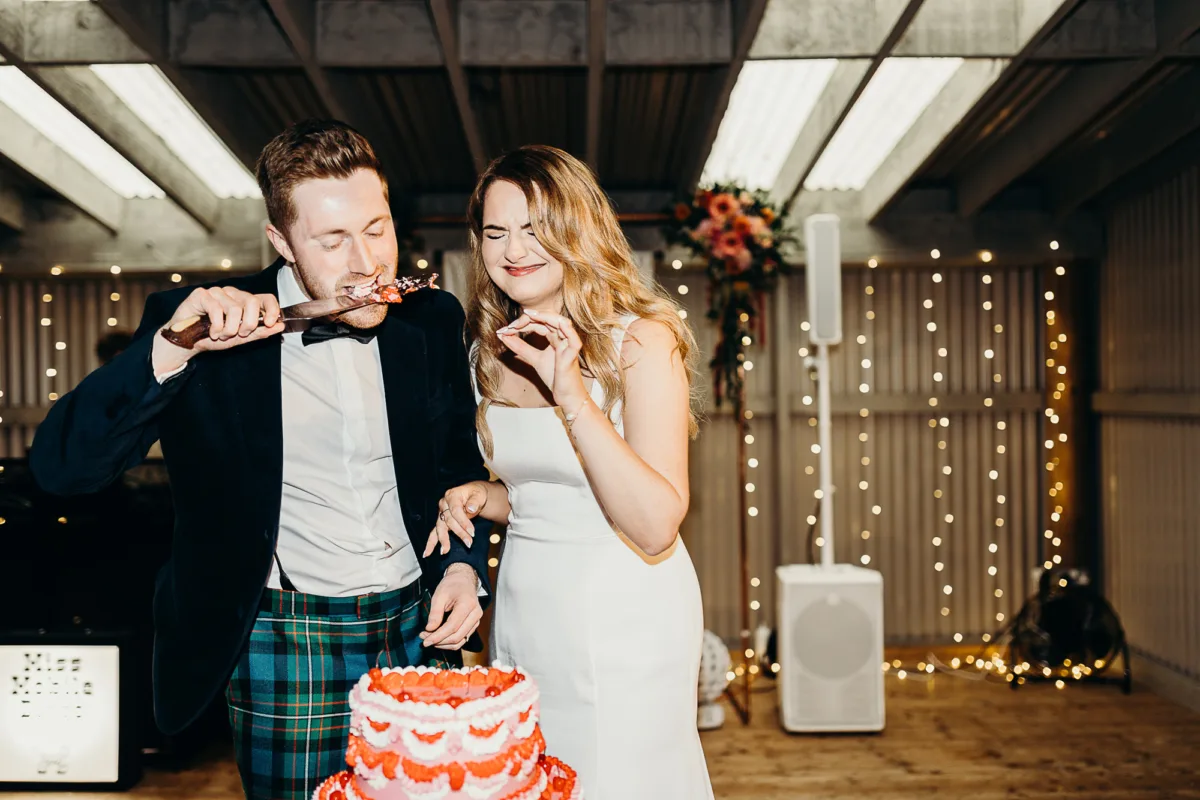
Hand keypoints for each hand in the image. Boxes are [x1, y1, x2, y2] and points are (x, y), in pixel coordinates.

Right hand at [152, 287, 284, 375]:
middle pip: (252, 302)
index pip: (266, 298)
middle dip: (249, 324)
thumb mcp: (240, 338)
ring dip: (229, 329)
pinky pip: (216, 309)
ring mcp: (217, 292)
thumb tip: (281, 326)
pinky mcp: (202, 294)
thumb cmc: (213, 337)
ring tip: (221, 335)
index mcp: (244, 301)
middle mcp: (232, 294)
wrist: (187, 342)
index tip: (271, 323)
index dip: (273, 310)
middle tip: (239, 335)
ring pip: (235, 309)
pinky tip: (212, 332)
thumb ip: (260, 332)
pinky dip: (216, 327)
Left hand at [420, 563, 481, 649]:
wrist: (463, 580)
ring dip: (444, 644)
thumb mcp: (439, 595)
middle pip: (457, 636)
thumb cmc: (452, 585)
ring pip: (461, 640)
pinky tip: (439, 639)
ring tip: (430, 639)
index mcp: (467, 604)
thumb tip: (429, 630)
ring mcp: (476, 620)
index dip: (438, 636)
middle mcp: (475, 614)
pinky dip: (450, 642)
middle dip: (439, 641)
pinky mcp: (474, 625)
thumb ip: (435, 613)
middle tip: (424, 639)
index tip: (425, 641)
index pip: (452, 626)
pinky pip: (463, 638)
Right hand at [424, 481, 487, 556]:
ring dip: (444, 540)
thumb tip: (470, 508)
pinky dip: (430, 543)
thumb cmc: (476, 494)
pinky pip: (434, 533)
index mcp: (452, 495)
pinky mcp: (441, 522)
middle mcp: (444, 504)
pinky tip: (426, 553)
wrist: (474, 495)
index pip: (456, 511)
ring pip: (440, 528)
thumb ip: (475, 501)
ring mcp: (441, 513)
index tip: (472, 532)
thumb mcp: (479, 494)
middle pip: (448, 521)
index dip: (464, 522)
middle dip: (459, 533)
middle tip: (468, 543)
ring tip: (445, 551)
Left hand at [497, 309, 587, 414]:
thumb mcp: (533, 359)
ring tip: (528, 316)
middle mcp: (563, 338)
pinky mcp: (572, 356)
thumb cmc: (554, 377)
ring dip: (545, 317)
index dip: (522, 323)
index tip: (504, 330)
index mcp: (555, 337)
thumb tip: (503, 335)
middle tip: (511, 325)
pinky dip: (567, 330)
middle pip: (548, 318)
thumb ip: (520, 347)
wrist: (566, 396)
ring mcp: (569, 345)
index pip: (539, 322)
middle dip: (529, 319)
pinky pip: (573, 340)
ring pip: (562, 323)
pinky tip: (556, 324)